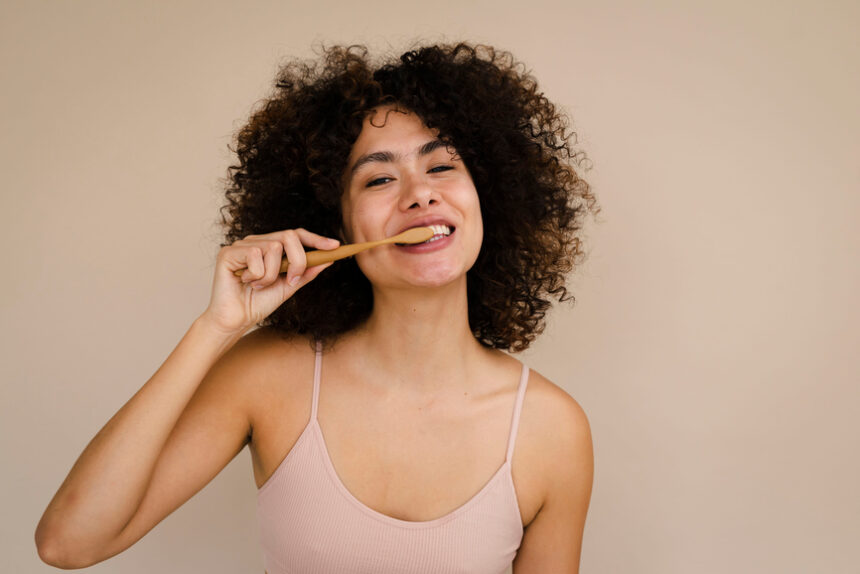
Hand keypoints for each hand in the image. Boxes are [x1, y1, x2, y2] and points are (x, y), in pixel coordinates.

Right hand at [200, 228, 339, 333]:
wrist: (236, 321)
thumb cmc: (258, 303)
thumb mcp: (289, 287)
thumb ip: (305, 272)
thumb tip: (328, 260)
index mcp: (270, 247)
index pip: (296, 234)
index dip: (316, 238)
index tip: (336, 246)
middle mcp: (257, 242)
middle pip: (288, 236)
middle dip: (297, 260)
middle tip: (291, 280)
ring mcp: (242, 245)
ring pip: (273, 248)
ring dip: (272, 275)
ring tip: (259, 286)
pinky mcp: (228, 252)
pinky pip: (255, 256)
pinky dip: (257, 276)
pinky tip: (246, 283)